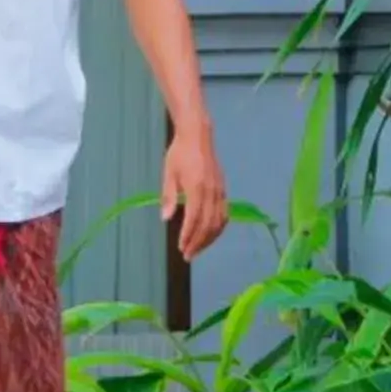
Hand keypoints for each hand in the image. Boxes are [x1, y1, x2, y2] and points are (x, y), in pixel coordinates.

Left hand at [162, 127, 226, 261]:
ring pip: (218, 222)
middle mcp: (211, 192)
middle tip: (187, 255)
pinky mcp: (224, 190)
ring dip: (209, 239)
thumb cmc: (179, 154)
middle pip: (208, 224)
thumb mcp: (169, 173)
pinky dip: (218, 228)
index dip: (188, 235)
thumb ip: (168, 196)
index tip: (180, 247)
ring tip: (197, 249)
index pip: (194, 218)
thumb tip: (165, 218)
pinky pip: (225, 214)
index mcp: (196, 187)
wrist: (198, 136)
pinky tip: (210, 236)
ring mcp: (220, 191)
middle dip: (198, 242)